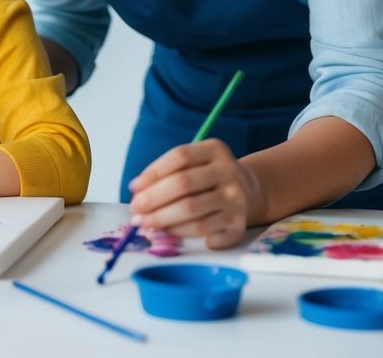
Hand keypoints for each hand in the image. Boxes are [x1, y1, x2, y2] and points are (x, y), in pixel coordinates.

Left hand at [127, 138, 263, 249]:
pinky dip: (180, 233)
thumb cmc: (208, 177)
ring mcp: (236, 198)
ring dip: (161, 219)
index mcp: (215, 150)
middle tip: (135, 212)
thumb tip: (136, 190)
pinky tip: (168, 233)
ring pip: (190, 210)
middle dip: (152, 200)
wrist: (248, 192)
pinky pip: (202, 231)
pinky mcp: (239, 224)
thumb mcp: (193, 163)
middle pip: (183, 184)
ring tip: (145, 223)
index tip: (134, 188)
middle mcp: (229, 172)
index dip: (152, 173)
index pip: (179, 157)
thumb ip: (166, 172)